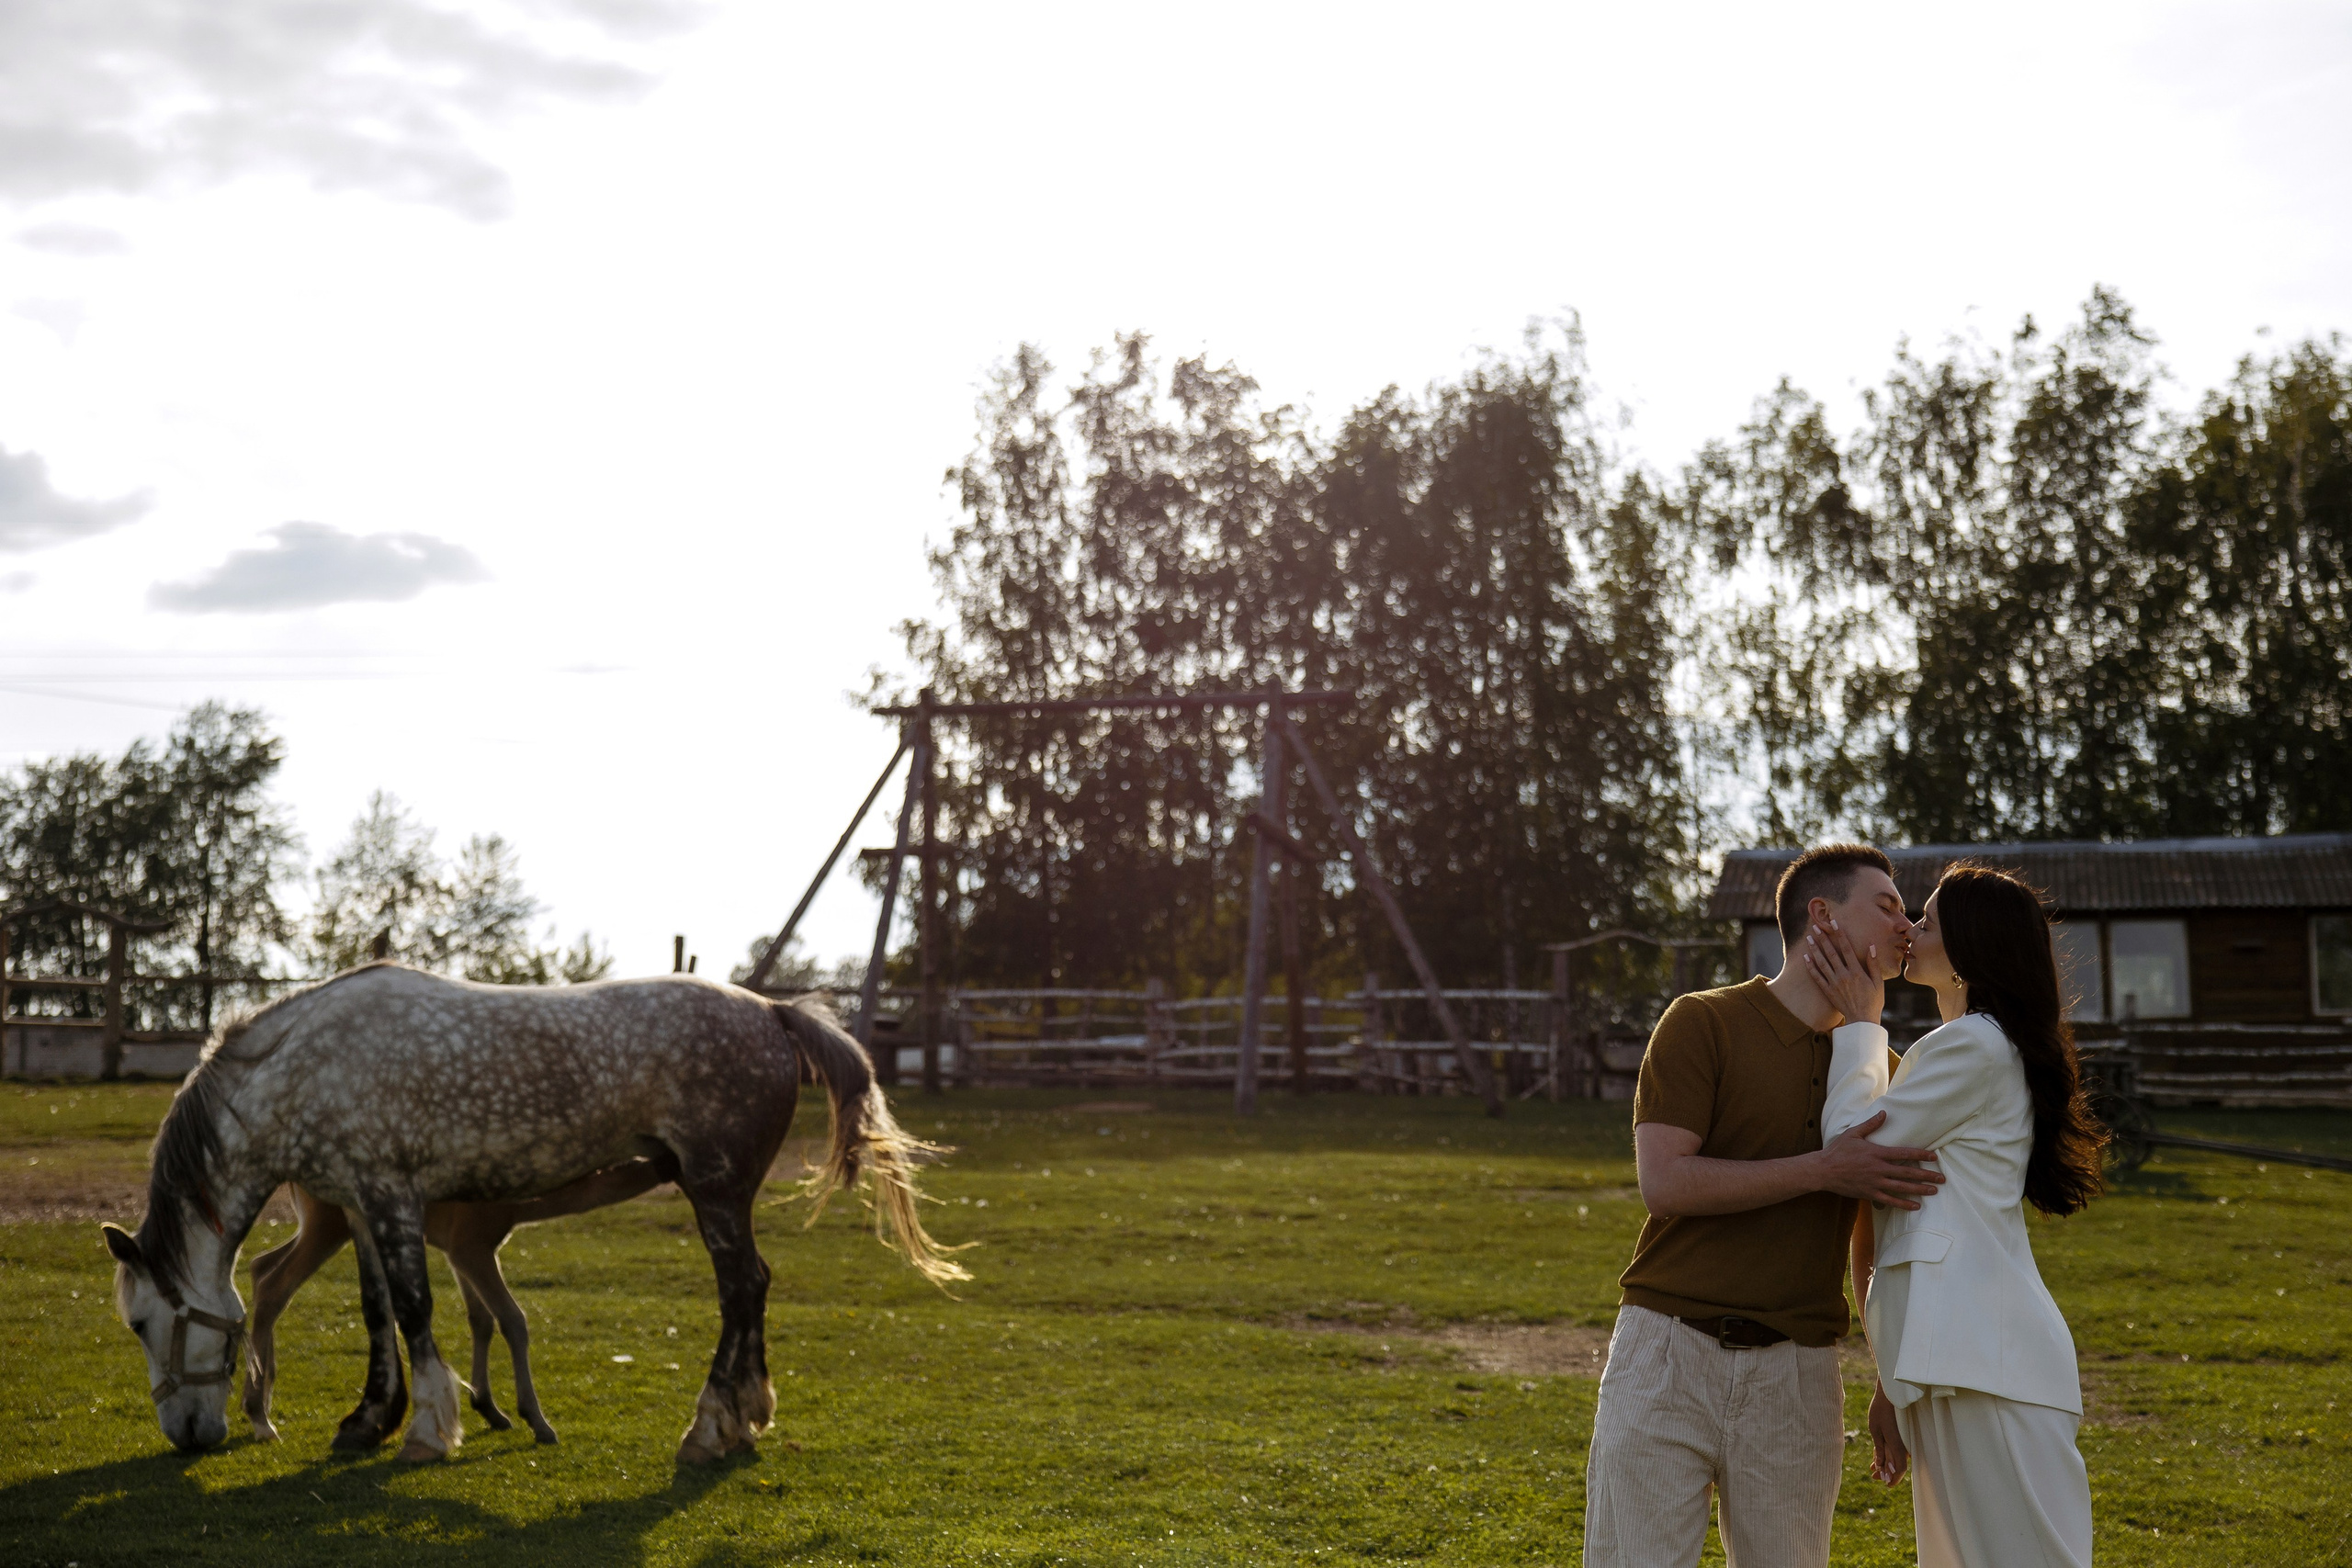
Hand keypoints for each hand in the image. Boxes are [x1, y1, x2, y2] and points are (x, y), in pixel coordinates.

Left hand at [1803, 918, 1883, 1024]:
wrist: (1862, 1021)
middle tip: (1815, 927)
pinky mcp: (1828, 991)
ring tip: (1809, 938)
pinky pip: (1817, 977)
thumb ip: (1873, 965)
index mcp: (1857, 972)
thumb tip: (1871, 947)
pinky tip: (1805, 957)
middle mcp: (1843, 976)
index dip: (1840, 934)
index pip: (1846, 948)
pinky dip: (1811, 967)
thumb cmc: (1873, 1001)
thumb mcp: (1878, 983)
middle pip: (1831, 953)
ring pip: (1822, 963)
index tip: (1834, 923)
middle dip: (1823, 938)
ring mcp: (1834, 983)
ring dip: (1815, 950)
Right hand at [1816, 1110, 1943, 1208]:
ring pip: (1902, 1188)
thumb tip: (1884, 1113)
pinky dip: (1903, 1204)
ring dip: (1919, 1190)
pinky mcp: (1869, 1194)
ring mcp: (1875, 1183)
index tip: (1934, 1157)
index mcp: (1876, 1153)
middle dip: (1926, 1175)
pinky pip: (1890, 1201)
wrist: (1823, 1170)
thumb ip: (1870, 1124)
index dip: (1920, 1155)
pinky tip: (1915, 1206)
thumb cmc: (1838, 1151)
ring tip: (1934, 1191)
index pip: (1903, 1154)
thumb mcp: (1853, 1134)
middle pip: (1907, 1173)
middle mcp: (1878, 1169)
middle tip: (1942, 1178)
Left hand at [1869, 1381, 1908, 1484]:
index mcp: (1898, 1445)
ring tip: (1872, 1469)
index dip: (1894, 1479)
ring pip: (1895, 1457)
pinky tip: (1877, 1457)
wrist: (1888, 1394)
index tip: (1886, 1485)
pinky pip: (1895, 1449)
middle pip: (1897, 1465)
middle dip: (1886, 1473)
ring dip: (1885, 1464)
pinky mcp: (1900, 1435)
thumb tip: (1881, 1467)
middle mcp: (1903, 1445)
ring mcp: (1903, 1440)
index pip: (1901, 1469)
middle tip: (1873, 1476)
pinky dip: (1886, 1454)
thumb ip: (1880, 1451)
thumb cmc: (1880, 1411)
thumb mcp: (1875, 1431)